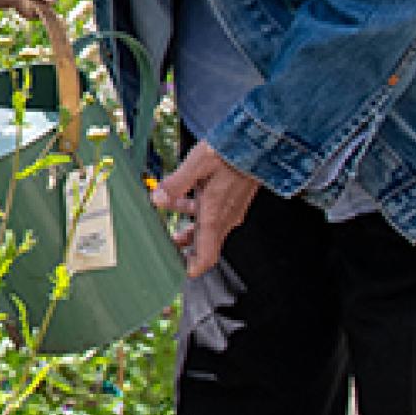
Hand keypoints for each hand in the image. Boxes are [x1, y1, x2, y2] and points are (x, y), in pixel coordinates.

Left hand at [150, 141, 259, 277]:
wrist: (258, 143)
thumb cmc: (229, 152)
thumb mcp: (197, 164)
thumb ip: (176, 184)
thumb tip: (157, 199)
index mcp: (215, 216)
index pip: (206, 257)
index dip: (192, 268)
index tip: (175, 272)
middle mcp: (225, 218)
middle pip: (204, 245)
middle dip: (183, 248)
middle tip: (164, 247)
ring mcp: (230, 209)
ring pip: (205, 227)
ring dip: (186, 228)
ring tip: (165, 220)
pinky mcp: (231, 199)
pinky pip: (211, 213)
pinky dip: (194, 210)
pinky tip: (179, 196)